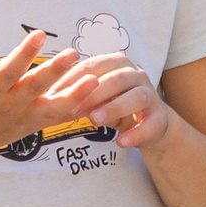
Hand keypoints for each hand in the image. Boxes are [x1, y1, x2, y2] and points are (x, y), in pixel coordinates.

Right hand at [0, 29, 84, 156]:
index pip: (9, 70)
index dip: (25, 54)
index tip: (40, 35)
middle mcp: (7, 105)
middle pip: (36, 87)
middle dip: (56, 71)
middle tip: (74, 53)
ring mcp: (22, 117)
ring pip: (53, 107)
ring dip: (75, 94)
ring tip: (95, 79)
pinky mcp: (32, 124)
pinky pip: (58, 116)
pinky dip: (77, 106)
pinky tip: (95, 93)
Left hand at [41, 54, 174, 148]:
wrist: (151, 122)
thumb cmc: (114, 103)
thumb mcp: (95, 96)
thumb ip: (77, 94)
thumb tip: (45, 98)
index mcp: (116, 63)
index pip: (91, 67)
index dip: (72, 80)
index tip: (52, 95)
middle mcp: (136, 74)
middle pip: (115, 79)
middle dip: (92, 94)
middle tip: (71, 110)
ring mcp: (151, 95)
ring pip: (135, 98)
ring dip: (114, 108)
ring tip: (94, 121)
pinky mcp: (160, 117)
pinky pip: (151, 124)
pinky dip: (136, 133)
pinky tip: (121, 143)